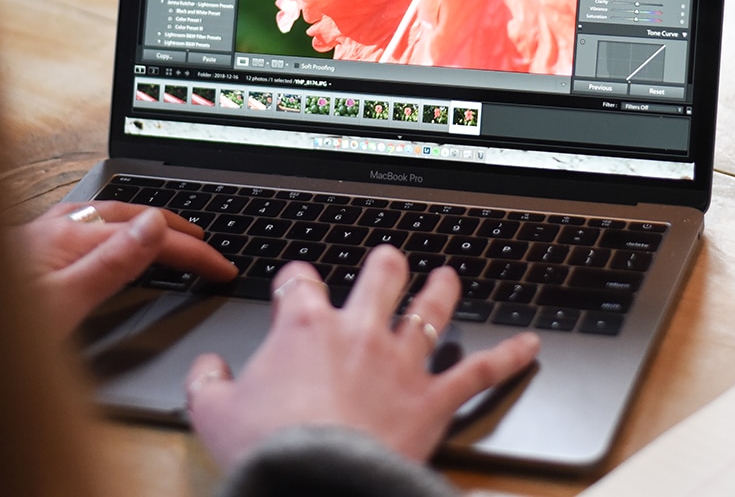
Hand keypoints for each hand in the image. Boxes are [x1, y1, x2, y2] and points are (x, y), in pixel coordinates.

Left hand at [14, 200, 237, 338]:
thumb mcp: (61, 303)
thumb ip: (111, 263)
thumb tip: (156, 226)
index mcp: (70, 236)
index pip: (150, 236)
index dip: (193, 251)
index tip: (223, 266)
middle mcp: (55, 227)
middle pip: (132, 217)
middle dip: (176, 228)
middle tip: (210, 245)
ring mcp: (39, 233)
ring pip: (108, 217)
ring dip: (146, 223)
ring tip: (170, 232)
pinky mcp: (27, 245)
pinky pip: (86, 224)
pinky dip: (115, 227)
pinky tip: (106, 234)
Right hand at [185, 247, 540, 469]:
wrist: (313, 482)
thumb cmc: (267, 448)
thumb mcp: (212, 415)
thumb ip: (207, 383)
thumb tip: (206, 369)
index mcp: (304, 328)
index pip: (301, 281)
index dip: (297, 279)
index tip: (296, 284)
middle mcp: (358, 332)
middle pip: (379, 276)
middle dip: (384, 263)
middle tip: (388, 259)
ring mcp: (400, 362)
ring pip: (431, 310)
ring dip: (442, 290)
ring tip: (449, 277)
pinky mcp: (433, 399)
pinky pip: (479, 372)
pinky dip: (508, 357)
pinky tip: (528, 345)